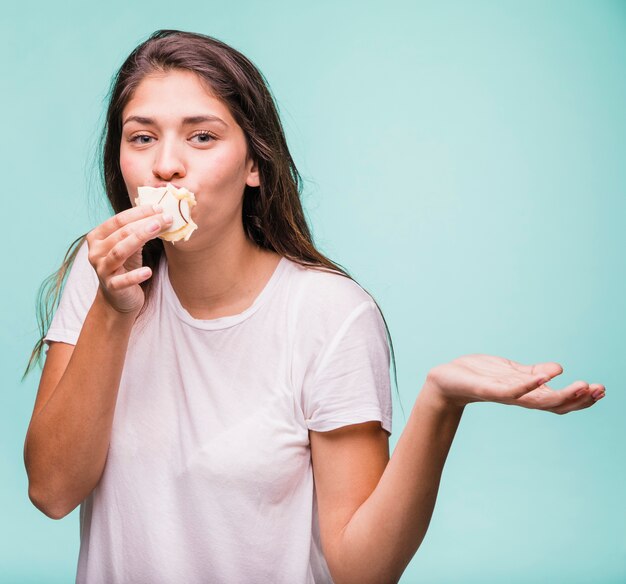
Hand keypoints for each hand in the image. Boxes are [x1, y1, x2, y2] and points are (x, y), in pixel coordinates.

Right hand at [86, 204, 172, 313]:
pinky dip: (135, 276)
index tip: (160, 208)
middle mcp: (95, 251)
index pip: (118, 220)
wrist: (117, 297)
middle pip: (121, 233)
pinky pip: (122, 281)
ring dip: (140, 238)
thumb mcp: (128, 245)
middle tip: (167, 217)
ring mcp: (102, 269)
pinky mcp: (111, 287)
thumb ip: (136, 230)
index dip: (139, 213)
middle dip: (146, 223)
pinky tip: (148, 271)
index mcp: (97, 237)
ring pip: (120, 251)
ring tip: (159, 229)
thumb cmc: (125, 266)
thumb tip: (160, 212)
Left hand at [425, 354, 604, 413]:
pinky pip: (511, 390)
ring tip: (581, 386)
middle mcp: (518, 397)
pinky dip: (528, 385)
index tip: (601, 391)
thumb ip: (532, 372)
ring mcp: (504, 394)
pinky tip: (545, 376)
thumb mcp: (509, 371)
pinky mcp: (488, 389)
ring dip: (560, 395)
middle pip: (553, 404)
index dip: (580, 398)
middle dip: (578, 398)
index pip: (557, 400)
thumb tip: (558, 369)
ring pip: (536, 400)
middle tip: (598, 390)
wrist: (447, 380)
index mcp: (525, 393)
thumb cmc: (478, 376)